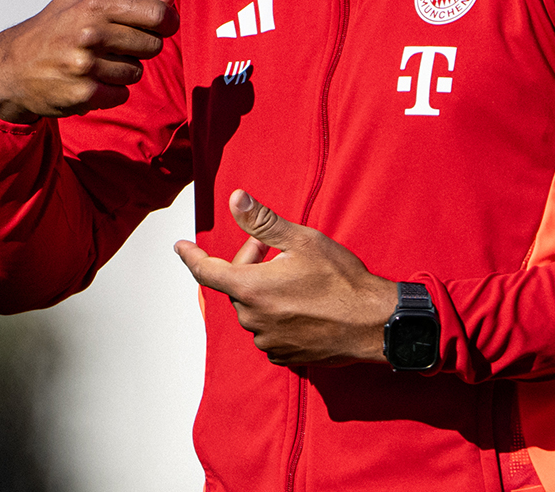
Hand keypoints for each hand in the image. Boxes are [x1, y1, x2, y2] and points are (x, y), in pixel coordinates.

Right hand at [0, 0, 177, 123]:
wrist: (12, 67)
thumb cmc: (52, 30)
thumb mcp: (83, 4)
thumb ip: (130, 1)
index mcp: (93, 5)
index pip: (156, 14)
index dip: (167, 22)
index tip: (162, 25)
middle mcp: (90, 34)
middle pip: (152, 45)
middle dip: (140, 46)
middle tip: (115, 45)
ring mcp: (87, 66)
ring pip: (137, 71)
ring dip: (123, 70)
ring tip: (96, 63)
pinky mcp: (84, 94)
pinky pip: (122, 93)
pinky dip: (111, 90)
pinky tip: (90, 81)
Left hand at [175, 189, 397, 366]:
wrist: (375, 323)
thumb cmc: (342, 280)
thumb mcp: (303, 241)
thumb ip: (263, 222)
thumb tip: (234, 199)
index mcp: (251, 289)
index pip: (206, 272)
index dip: (191, 256)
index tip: (180, 247)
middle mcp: (253, 319)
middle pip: (236, 286)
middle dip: (250, 265)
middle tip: (279, 251)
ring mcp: (268, 341)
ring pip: (253, 308)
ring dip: (264, 292)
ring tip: (297, 280)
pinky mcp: (284, 356)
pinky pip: (268, 330)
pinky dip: (276, 315)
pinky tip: (302, 305)